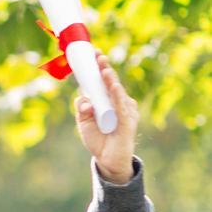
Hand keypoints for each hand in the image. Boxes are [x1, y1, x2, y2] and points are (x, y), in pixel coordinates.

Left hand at [78, 53, 139, 185]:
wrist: (107, 158)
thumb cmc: (97, 138)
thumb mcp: (84, 124)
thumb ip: (82, 110)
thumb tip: (82, 98)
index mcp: (105, 100)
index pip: (101, 81)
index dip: (98, 68)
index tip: (93, 54)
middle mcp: (116, 102)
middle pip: (110, 82)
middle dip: (104, 69)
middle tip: (98, 56)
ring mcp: (124, 110)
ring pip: (117, 92)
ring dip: (111, 80)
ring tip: (104, 71)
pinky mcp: (129, 120)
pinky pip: (123, 106)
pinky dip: (118, 96)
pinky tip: (114, 88)